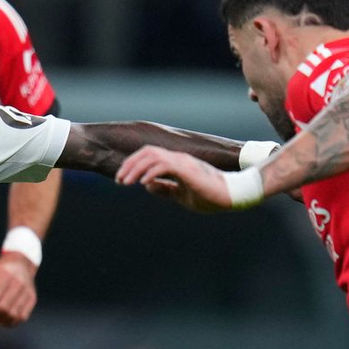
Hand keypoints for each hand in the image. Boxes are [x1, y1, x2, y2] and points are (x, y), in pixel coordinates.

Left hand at [0, 251, 37, 326]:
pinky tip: (3, 318)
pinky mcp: (32, 299)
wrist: (21, 264)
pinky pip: (22, 317)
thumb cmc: (0, 270)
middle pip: (4, 308)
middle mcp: (19, 283)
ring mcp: (27, 292)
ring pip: (13, 315)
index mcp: (6, 274)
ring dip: (0, 320)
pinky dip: (11, 322)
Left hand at [115, 146, 235, 212]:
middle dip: (129, 165)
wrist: (230, 196)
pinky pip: (164, 166)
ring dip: (135, 169)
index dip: (132, 165)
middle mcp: (177, 158)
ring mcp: (183, 162)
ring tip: (125, 183)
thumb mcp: (180, 194)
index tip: (121, 180)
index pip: (149, 155)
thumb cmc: (208, 196)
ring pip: (153, 156)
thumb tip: (147, 186)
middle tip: (118, 181)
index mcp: (175, 163)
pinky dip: (150, 172)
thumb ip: (165, 189)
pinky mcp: (187, 170)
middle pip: (147, 152)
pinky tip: (142, 183)